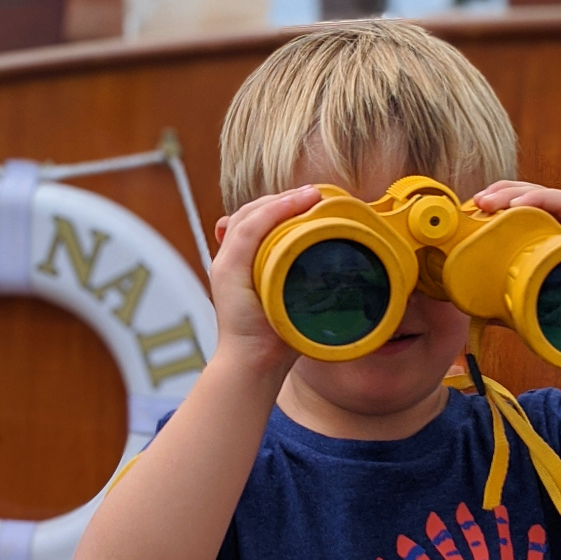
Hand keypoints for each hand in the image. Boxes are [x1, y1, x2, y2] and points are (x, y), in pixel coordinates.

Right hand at [211, 186, 321, 372]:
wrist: (253, 366)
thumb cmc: (276, 339)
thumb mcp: (294, 302)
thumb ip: (305, 284)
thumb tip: (336, 270)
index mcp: (240, 264)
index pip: (255, 221)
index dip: (281, 205)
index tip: (312, 200)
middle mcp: (227, 258)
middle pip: (251, 213)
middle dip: (283, 198)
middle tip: (315, 193)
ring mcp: (225, 263)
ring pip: (250, 215)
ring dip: (282, 200)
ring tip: (312, 194)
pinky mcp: (227, 269)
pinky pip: (249, 230)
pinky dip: (272, 212)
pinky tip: (296, 203)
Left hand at [473, 181, 560, 295]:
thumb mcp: (544, 300)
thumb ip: (517, 304)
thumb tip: (482, 314)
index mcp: (550, 235)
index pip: (518, 208)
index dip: (494, 204)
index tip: (469, 210)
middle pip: (527, 196)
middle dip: (498, 194)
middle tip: (475, 202)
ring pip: (543, 194)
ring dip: (513, 193)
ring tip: (489, 202)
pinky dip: (541, 199)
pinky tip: (520, 205)